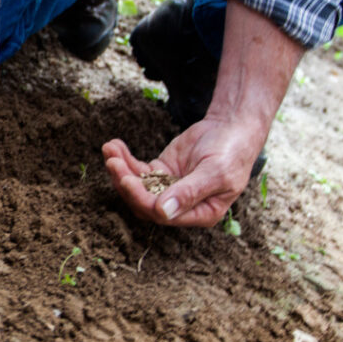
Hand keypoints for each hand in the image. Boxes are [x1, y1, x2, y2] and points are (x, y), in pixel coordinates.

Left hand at [102, 114, 266, 226]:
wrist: (233, 128)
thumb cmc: (232, 152)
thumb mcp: (216, 173)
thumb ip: (189, 192)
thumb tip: (163, 212)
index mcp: (199, 214)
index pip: (162, 214)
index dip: (141, 199)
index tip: (127, 180)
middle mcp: (181, 206)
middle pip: (143, 202)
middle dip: (125, 183)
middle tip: (112, 162)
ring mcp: (168, 188)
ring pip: (137, 186)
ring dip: (120, 169)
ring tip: (109, 149)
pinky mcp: (160, 172)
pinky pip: (137, 170)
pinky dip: (124, 159)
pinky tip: (114, 145)